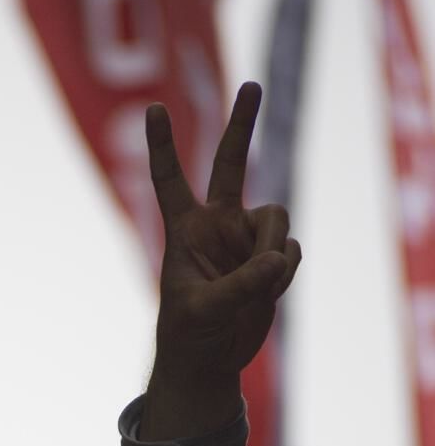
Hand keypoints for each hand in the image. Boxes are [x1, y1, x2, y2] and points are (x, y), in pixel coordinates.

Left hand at [140, 82, 300, 440]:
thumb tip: (279, 258)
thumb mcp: (203, 311)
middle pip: (232, 163)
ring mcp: (246, 238)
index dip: (162, 145)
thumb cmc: (188, 334)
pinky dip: (284, 273)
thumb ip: (240, 284)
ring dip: (272, 251)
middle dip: (243, 124)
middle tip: (252, 85)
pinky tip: (268, 293)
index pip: (169, 179)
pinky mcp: (272, 258)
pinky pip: (292, 251)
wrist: (211, 360)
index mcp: (184, 230)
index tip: (153, 108)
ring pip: (277, 219)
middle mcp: (216, 224)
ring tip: (257, 286)